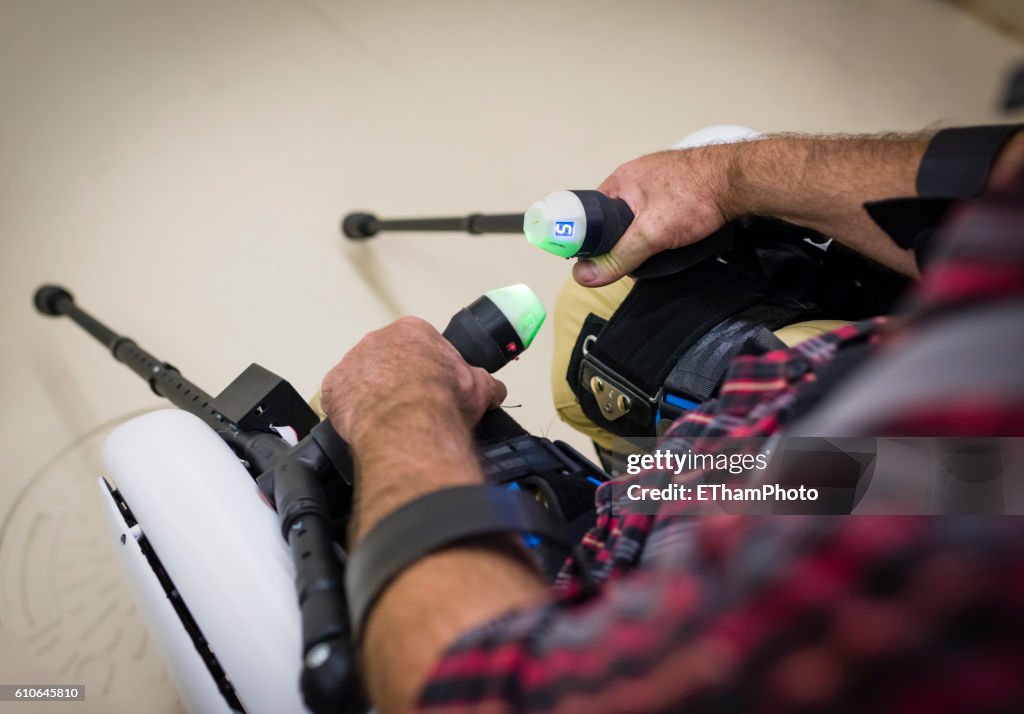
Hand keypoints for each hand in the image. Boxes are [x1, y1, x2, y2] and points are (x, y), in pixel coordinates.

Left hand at [320, 316, 506, 448]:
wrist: (410, 422)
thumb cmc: (441, 399)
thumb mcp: (479, 387)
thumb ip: (485, 383)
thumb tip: (494, 389)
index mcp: (413, 332)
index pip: (418, 344)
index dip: (426, 367)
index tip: (431, 385)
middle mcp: (378, 340)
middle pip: (386, 358)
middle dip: (397, 379)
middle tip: (411, 405)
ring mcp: (352, 362)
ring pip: (361, 378)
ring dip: (372, 395)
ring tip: (390, 420)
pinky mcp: (334, 388)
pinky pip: (340, 398)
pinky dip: (350, 412)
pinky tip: (367, 425)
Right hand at [574, 146, 734, 286]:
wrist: (740, 179)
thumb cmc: (695, 195)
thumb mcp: (650, 234)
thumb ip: (618, 257)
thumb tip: (584, 276)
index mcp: (620, 179)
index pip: (591, 213)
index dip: (591, 237)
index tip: (598, 258)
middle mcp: (636, 175)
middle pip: (615, 216)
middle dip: (621, 238)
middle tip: (633, 257)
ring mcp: (659, 178)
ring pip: (639, 214)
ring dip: (644, 232)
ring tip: (658, 247)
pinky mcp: (679, 184)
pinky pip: (659, 209)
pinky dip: (662, 224)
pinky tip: (674, 234)